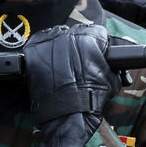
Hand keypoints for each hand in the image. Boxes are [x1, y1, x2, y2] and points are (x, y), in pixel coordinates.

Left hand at [23, 23, 117, 146]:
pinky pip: (41, 45)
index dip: (100, 44)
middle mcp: (68, 35)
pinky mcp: (33, 51)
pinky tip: (51, 66)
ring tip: (64, 66)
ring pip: (58, 37)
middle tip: (80, 62)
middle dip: (80, 45)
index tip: (97, 52)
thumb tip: (111, 62)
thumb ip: (111, 64)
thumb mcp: (112, 79)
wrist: (66, 114)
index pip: (98, 32)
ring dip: (62, 48)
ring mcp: (49, 42)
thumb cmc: (89, 98)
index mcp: (89, 38)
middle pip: (77, 33)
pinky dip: (46, 54)